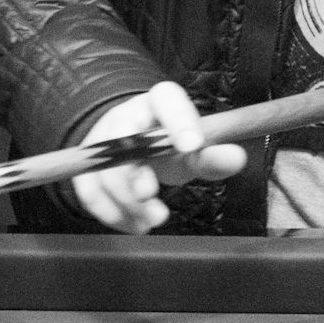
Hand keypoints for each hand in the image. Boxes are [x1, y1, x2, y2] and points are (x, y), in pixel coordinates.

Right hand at [71, 81, 246, 233]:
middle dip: (135, 171)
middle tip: (152, 195)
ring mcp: (101, 139)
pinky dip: (111, 214)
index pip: (166, 98)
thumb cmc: (168, 148)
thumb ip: (212, 157)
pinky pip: (89, 190)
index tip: (192, 146)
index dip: (178, 120)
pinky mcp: (86, 167)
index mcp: (158, 102)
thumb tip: (237, 158)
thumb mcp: (193, 152)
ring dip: (127, 201)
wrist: (134, 148)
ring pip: (104, 169)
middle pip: (123, 135)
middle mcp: (126, 115)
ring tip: (152, 220)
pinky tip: (135, 225)